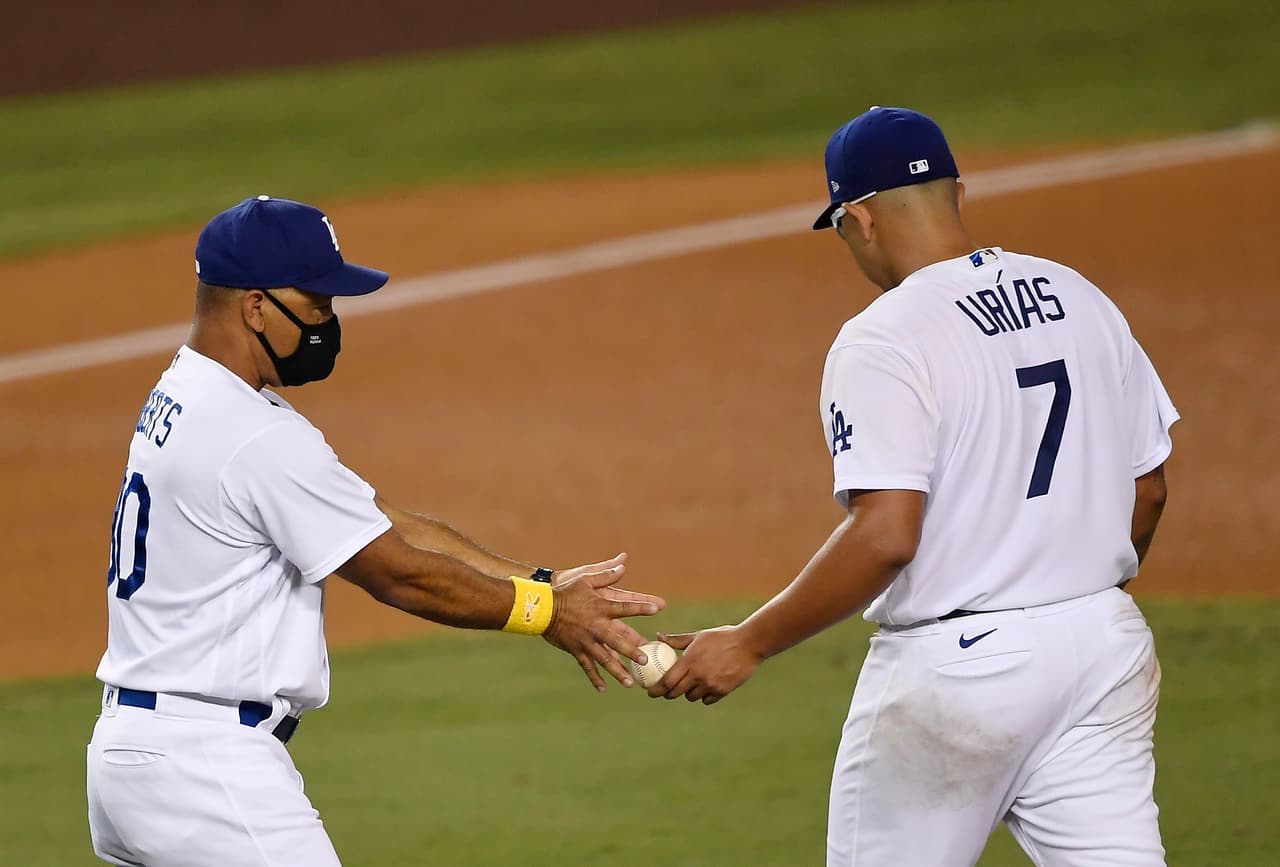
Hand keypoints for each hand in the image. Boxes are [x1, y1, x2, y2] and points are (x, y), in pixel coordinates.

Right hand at [543, 554, 664, 692]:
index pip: (625, 608)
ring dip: (616, 671)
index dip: (642, 607)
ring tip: (629, 683)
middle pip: (617, 640)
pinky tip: (603, 688)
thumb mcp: (585, 579)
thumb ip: (605, 574)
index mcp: (600, 608)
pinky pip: (587, 666)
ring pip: (604, 659)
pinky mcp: (576, 650)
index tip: (658, 608)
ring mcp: (585, 641)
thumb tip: (623, 564)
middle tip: (644, 660)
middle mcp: (595, 626)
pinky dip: (594, 678)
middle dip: (631, 651)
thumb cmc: (564, 591)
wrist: (541, 608)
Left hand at [646, 625, 761, 704]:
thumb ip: (677, 640)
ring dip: (689, 693)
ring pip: (691, 697)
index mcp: (689, 660)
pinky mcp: (722, 691)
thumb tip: (659, 636)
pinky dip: (705, 695)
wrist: (749, 643)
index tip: (650, 692)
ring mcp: (710, 684)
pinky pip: (707, 699)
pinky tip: (707, 686)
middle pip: (675, 693)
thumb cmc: (723, 637)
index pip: (666, 681)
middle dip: (669, 693)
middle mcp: (698, 675)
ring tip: (693, 683)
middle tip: (667, 691)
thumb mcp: (699, 636)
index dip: (656, 689)